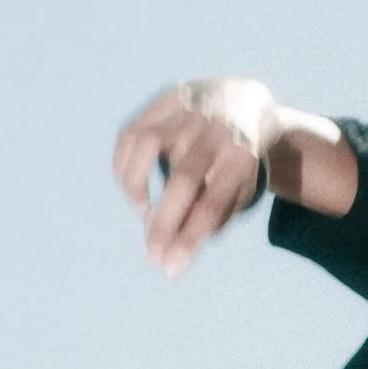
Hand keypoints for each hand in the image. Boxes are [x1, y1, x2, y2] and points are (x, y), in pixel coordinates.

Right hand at [112, 77, 273, 273]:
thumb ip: (210, 219)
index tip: (170, 268)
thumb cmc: (237, 161)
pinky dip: (123, 165)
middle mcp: (215, 130)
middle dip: (164, 223)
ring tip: (142, 211)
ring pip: (146, 144)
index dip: (190, 237)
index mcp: (242, 156)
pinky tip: (132, 187)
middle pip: (184, 178)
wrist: (244, 101)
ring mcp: (187, 110)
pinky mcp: (163, 101)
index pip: (214, 202)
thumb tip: (174, 250)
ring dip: (135, 186)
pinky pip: (130, 134)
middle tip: (152, 258)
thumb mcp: (238, 190)